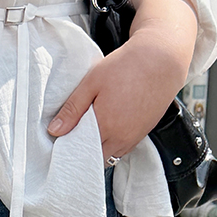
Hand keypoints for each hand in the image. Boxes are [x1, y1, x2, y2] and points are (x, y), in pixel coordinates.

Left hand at [49, 0, 197, 160]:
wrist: (162, 59)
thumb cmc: (126, 66)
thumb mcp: (92, 82)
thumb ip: (72, 109)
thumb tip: (54, 131)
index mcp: (105, 125)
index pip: (80, 151)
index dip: (70, 147)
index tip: (63, 139)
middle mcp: (120, 138)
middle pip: (94, 158)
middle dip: (83, 151)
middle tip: (76, 134)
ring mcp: (133, 138)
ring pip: (110, 156)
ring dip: (99, 149)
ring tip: (92, 130)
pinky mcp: (142, 134)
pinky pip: (122, 149)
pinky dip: (113, 144)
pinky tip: (109, 128)